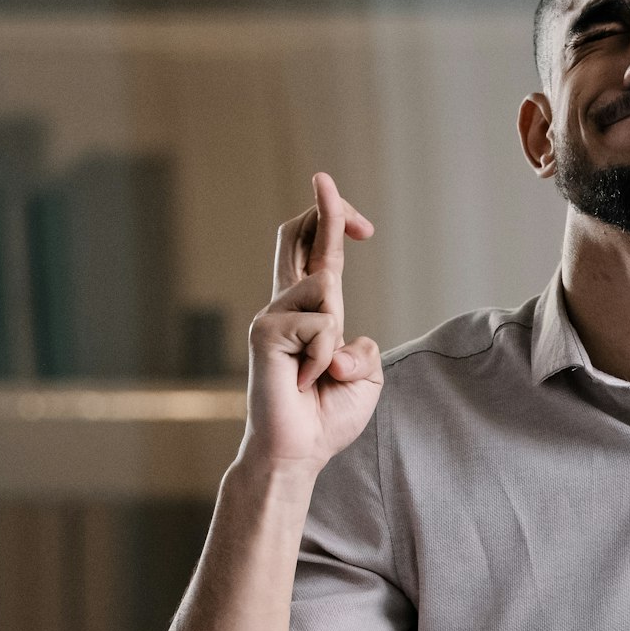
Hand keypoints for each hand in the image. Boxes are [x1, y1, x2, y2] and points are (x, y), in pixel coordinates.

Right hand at [239, 172, 382, 475]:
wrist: (299, 452)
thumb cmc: (327, 417)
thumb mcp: (365, 377)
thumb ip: (364, 348)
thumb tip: (344, 334)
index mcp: (312, 313)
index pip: (318, 255)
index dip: (332, 224)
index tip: (358, 218)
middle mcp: (286, 306)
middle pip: (297, 240)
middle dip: (321, 209)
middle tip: (325, 178)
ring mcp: (271, 316)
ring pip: (325, 290)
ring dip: (337, 338)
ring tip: (319, 374)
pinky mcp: (264, 331)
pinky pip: (319, 325)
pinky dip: (326, 356)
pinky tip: (305, 380)